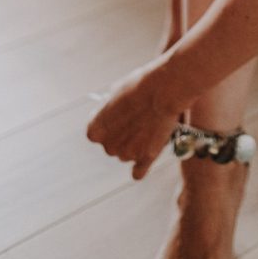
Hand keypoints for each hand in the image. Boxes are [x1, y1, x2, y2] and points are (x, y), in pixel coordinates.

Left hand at [86, 60, 182, 179]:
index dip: (109, 122)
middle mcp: (108, 147)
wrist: (162, 90)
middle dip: (123, 134)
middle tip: (138, 117)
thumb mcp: (115, 92)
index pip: (96, 133)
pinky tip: (144, 161)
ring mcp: (127, 155)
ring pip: (128, 153)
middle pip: (113, 144)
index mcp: (95, 131)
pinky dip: (141, 168)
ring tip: (150, 124)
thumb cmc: (138, 86)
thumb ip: (109, 109)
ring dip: (136, 144)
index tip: (118, 112)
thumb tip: (113, 112)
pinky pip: (139, 172)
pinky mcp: (146, 158)